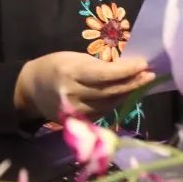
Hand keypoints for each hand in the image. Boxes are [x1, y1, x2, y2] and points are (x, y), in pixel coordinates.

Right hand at [14, 51, 154, 121]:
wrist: (32, 89)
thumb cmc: (57, 66)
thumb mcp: (74, 59)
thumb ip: (99, 65)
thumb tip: (129, 66)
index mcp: (69, 73)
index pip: (103, 75)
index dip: (125, 71)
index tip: (143, 64)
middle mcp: (71, 94)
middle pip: (109, 92)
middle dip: (132, 83)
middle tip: (150, 75)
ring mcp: (74, 111)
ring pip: (108, 104)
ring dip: (128, 93)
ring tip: (143, 83)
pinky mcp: (77, 122)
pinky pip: (102, 112)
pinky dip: (116, 102)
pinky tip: (127, 93)